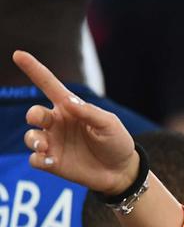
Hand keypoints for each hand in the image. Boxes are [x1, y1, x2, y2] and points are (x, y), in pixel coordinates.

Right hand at [12, 50, 138, 194]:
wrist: (121, 171)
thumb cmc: (116, 142)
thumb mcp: (110, 124)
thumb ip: (90, 113)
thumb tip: (69, 102)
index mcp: (70, 108)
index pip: (49, 85)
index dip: (34, 70)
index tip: (18, 55)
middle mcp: (57, 123)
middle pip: (35, 113)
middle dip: (32, 114)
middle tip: (36, 119)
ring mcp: (53, 142)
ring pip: (31, 137)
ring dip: (34, 140)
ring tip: (44, 146)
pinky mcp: (52, 162)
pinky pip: (35, 159)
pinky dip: (38, 159)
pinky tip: (50, 160)